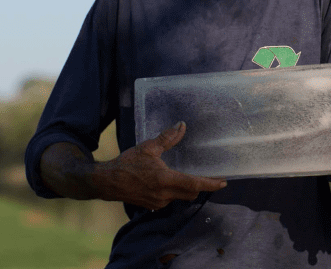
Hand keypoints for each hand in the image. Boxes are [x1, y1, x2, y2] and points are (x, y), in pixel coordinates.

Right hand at [93, 122, 226, 209]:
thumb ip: (167, 138)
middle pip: (191, 193)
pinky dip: (175, 191)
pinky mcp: (152, 205)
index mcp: (165, 180)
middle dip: (201, 186)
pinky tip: (172, 182)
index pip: (195, 184)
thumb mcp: (148, 147)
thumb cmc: (127, 163)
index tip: (223, 182)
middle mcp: (164, 195)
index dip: (211, 184)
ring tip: (191, 176)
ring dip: (187, 188)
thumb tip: (182, 126)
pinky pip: (170, 199)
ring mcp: (158, 202)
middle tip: (210, 177)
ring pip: (181, 197)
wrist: (107, 182)